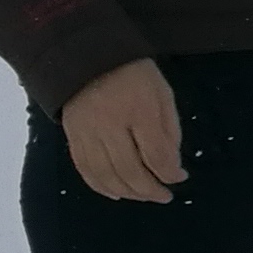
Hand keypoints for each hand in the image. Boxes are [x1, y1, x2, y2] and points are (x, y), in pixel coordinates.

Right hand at [61, 58, 186, 203]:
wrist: (89, 56)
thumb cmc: (134, 74)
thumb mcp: (162, 93)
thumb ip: (169, 129)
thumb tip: (171, 165)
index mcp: (138, 110)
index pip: (156, 153)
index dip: (170, 172)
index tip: (180, 178)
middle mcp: (110, 125)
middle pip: (129, 170)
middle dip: (150, 190)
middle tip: (164, 196)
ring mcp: (87, 133)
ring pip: (106, 175)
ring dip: (127, 193)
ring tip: (144, 196)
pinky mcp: (72, 136)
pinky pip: (84, 169)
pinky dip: (101, 186)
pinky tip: (116, 193)